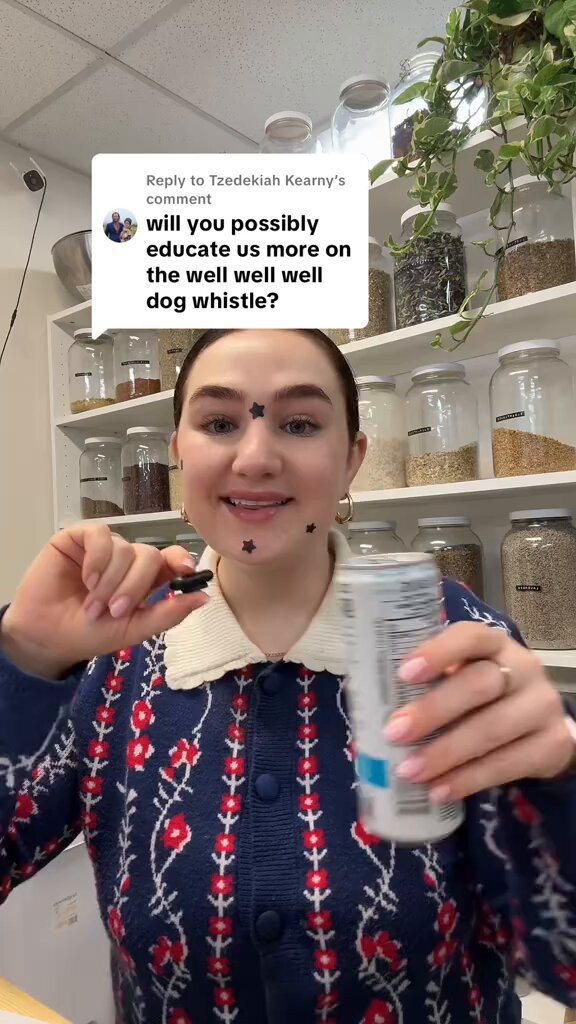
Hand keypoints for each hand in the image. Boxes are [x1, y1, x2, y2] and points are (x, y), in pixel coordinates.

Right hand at [1, 523, 206, 678]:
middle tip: (114, 611)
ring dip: (111, 580)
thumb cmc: (89, 633)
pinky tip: (87, 579)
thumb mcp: (133, 629)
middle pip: (150, 555)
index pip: (171, 558)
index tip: (185, 570)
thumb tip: (204, 598)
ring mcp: (103, 547)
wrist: (46, 636)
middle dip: (134, 586)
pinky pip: (100, 535)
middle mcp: (127, 560)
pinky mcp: (79, 537)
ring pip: (125, 548)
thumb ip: (168, 614)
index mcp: (145, 580)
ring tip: (93, 604)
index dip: (181, 559)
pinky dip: (98, 559)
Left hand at [384, 622, 574, 802]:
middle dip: (432, 710)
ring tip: (409, 771)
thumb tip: (364, 697)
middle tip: (394, 733)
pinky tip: (439, 790)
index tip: (403, 673)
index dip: (438, 653)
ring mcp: (542, 706)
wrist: (542, 728)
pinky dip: (468, 780)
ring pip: (492, 728)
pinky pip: (508, 764)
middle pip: (479, 684)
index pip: (470, 636)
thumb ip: (428, 682)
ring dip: (445, 753)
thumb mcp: (462, 679)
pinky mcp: (553, 745)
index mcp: (494, 644)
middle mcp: (523, 668)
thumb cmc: (484, 698)